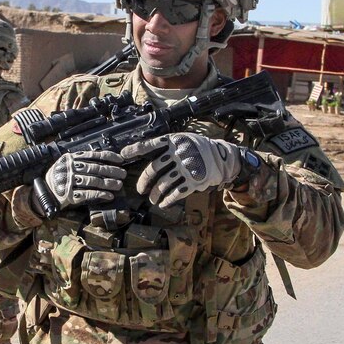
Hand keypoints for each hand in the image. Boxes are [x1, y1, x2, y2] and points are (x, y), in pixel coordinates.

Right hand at [44, 150, 125, 210]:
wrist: (45, 191)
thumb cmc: (60, 176)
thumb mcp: (67, 164)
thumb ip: (81, 160)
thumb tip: (105, 160)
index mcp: (71, 158)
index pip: (93, 155)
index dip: (108, 157)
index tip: (120, 160)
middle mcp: (70, 168)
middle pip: (95, 168)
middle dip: (112, 171)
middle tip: (123, 174)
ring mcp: (69, 181)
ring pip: (93, 181)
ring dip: (108, 183)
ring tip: (118, 185)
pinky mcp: (69, 195)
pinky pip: (87, 194)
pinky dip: (100, 195)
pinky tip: (109, 196)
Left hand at [121, 133, 241, 207]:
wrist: (221, 157)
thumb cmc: (197, 148)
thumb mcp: (183, 140)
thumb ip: (166, 146)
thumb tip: (144, 153)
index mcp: (174, 141)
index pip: (150, 145)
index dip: (135, 150)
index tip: (122, 155)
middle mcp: (178, 154)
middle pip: (153, 169)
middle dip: (143, 182)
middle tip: (140, 190)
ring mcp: (186, 168)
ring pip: (163, 184)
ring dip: (155, 194)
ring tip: (152, 199)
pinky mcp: (194, 181)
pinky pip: (176, 193)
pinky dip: (168, 200)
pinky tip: (163, 204)